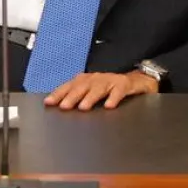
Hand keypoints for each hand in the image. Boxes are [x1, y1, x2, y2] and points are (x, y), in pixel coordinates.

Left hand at [42, 70, 157, 110]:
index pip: (69, 86)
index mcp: (87, 81)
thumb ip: (79, 98)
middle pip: (82, 86)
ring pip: (99, 88)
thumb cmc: (111, 89)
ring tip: (83, 107)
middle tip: (64, 106)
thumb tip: (60, 108)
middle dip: (72, 96)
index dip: (58, 93)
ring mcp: (111, 81)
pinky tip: (109, 106)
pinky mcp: (126, 85)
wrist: (138, 80)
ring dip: (90, 97)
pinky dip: (114, 97)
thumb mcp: (94, 93)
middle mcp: (97, 79)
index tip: (48, 103)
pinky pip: (119, 91)